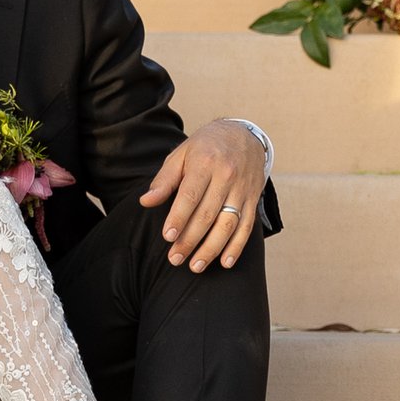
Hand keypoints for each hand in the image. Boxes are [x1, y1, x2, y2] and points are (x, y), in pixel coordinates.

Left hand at [139, 118, 268, 271]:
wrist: (244, 134)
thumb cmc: (206, 147)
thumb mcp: (181, 154)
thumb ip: (164, 180)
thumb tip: (146, 201)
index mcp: (205, 163)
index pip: (190, 195)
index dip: (179, 218)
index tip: (168, 237)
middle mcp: (226, 176)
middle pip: (207, 214)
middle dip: (190, 240)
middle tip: (175, 259)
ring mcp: (242, 189)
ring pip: (228, 224)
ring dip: (211, 249)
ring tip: (195, 266)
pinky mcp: (253, 199)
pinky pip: (246, 227)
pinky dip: (236, 247)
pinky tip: (225, 262)